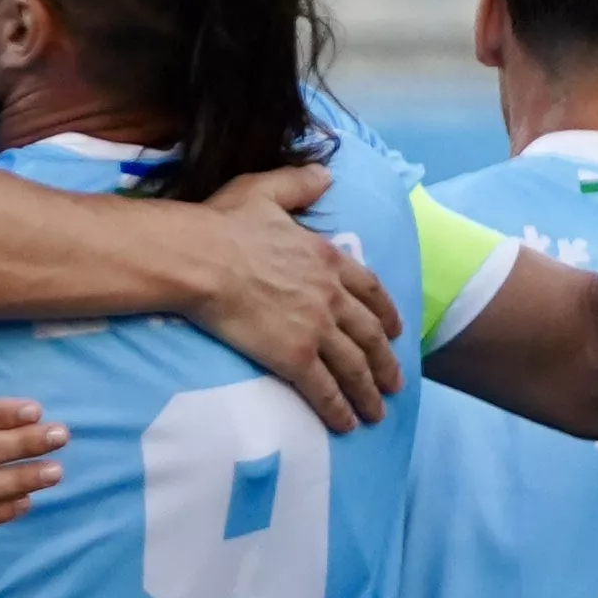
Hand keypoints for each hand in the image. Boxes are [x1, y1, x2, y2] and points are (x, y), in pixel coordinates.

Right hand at [187, 164, 399, 432]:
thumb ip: (298, 183)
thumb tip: (325, 173)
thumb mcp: (265, 190)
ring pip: (354, 367)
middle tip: (395, 383)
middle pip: (370, 335)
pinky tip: (346, 425)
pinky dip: (339, 409)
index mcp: (327, 259)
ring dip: (369, 392)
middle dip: (386, 362)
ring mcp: (316, 329)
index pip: (370, 290)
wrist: (201, 260)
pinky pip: (324, 390)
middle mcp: (330, 296)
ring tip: (377, 413)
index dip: (386, 313)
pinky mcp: (294, 357)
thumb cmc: (223, 225)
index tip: (396, 331)